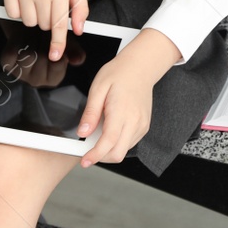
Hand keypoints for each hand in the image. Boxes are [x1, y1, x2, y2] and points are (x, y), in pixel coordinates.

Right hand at [0, 0, 89, 62]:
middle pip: (43, 25)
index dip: (57, 42)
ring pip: (29, 22)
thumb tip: (78, 28)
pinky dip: (19, 11)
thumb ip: (80, 8)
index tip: (55, 54)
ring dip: (34, 16)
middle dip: (47, 19)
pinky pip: (13, 15)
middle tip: (49, 2)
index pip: (58, 23)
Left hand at [0, 22, 84, 86]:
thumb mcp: (66, 42)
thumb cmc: (49, 36)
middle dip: (43, 41)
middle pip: (41, 58)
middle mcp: (37, 80)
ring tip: (34, 34)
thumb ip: (74, 50)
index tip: (56, 39)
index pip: (57, 63)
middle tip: (44, 33)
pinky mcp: (7, 65)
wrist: (29, 27)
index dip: (57, 46)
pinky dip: (16, 41)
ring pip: (27, 55)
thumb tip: (77, 60)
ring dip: (31, 40)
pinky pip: (11, 53)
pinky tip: (22, 37)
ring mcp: (21, 75)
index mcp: (53, 78)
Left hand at [74, 28, 181, 166]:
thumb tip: (82, 132)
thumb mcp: (98, 88)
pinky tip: (111, 130)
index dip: (95, 155)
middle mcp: (135, 121)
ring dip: (109, 150)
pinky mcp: (144, 127)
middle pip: (117, 154)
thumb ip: (90, 113)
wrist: (141, 67)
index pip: (108, 142)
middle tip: (88, 150)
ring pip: (124, 151)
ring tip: (99, 134)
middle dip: (101, 157)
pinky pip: (129, 143)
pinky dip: (117, 143)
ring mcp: (142, 125)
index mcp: (121, 111)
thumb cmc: (119, 74)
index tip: (85, 161)